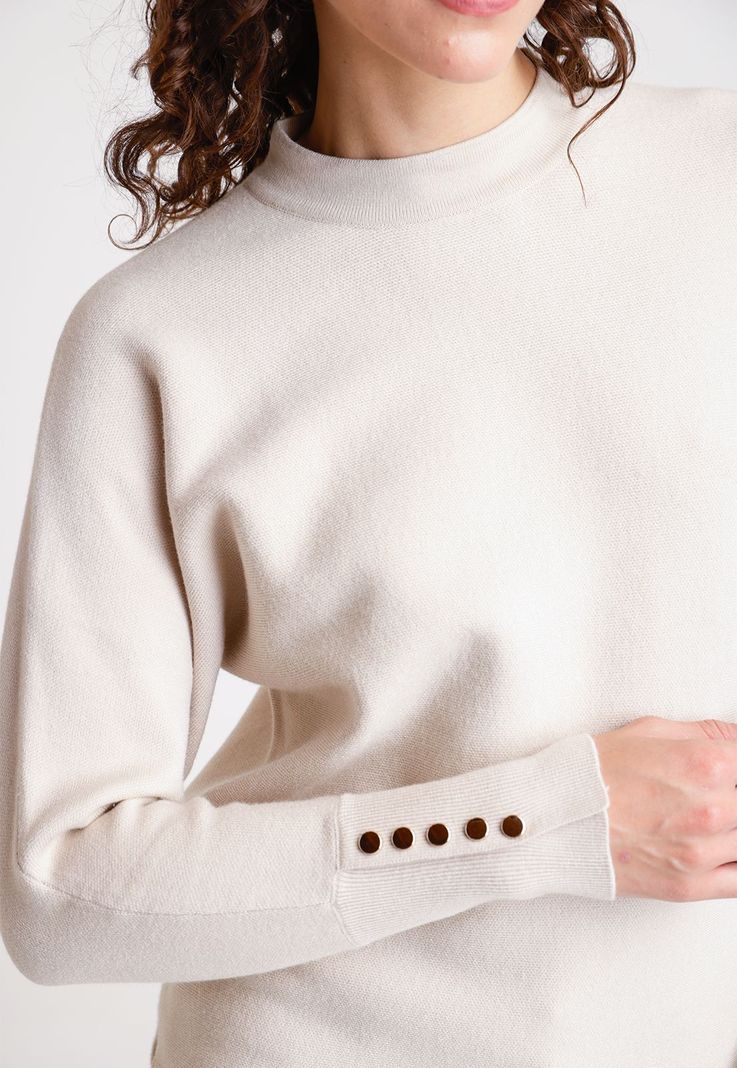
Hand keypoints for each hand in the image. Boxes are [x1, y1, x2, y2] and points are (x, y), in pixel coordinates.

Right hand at [591, 714, 736, 901]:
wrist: (552, 818)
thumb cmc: (593, 771)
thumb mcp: (649, 731)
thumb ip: (705, 733)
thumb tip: (735, 737)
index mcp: (705, 764)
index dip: (736, 763)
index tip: (728, 769)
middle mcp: (712, 809)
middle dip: (732, 793)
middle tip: (710, 792)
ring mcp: (701, 851)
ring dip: (732, 826)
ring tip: (704, 817)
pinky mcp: (689, 885)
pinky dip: (736, 863)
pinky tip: (723, 849)